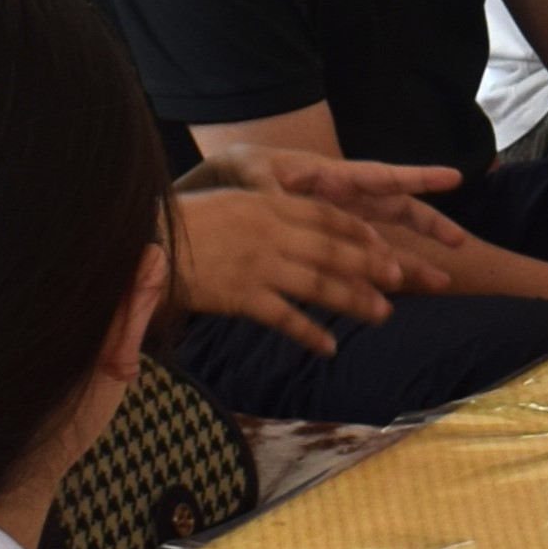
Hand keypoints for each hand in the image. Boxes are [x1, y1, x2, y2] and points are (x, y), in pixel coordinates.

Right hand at [166, 187, 455, 350]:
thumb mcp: (231, 202)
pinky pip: (285, 318)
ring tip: (381, 314)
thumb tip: (295, 217)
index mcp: (269, 206)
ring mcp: (259, 266)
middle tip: (400, 279)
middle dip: (370, 265)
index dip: (359, 231)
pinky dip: (310, 333)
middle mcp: (271, 234)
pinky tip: (329, 346)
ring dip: (354, 300)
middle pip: (333, 250)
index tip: (383, 244)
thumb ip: (267, 209)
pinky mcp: (243, 296)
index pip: (327, 216)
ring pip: (319, 284)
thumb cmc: (185, 222)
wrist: (147, 244)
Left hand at [186, 141, 473, 256]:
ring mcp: (335, 226)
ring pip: (383, 244)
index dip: (418, 177)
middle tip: (460, 244)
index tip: (455, 177)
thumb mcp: (249, 174)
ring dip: (409, 262)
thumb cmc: (236, 174)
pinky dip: (372, 282)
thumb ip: (268, 188)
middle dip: (430, 227)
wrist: (214, 192)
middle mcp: (343, 201)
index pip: (383, 176)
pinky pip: (355, 265)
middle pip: (396, 212)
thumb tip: (280, 206)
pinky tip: (388, 302)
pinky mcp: (321, 249)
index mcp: (331, 176)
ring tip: (440, 284)